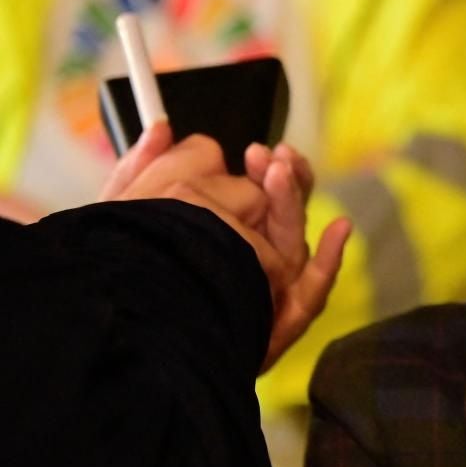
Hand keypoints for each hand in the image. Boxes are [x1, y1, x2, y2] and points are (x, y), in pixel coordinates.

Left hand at [101, 122, 350, 371]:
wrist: (137, 338)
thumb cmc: (131, 274)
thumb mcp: (125, 213)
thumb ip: (144, 170)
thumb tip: (161, 128)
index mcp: (224, 235)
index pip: (261, 195)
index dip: (268, 170)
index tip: (260, 152)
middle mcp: (251, 261)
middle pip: (286, 212)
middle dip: (286, 181)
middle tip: (275, 157)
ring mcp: (271, 289)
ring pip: (295, 240)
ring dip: (295, 203)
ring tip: (283, 174)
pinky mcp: (286, 317)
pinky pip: (314, 288)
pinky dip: (331, 260)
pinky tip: (339, 228)